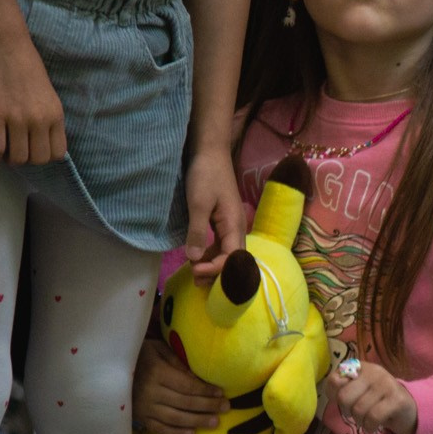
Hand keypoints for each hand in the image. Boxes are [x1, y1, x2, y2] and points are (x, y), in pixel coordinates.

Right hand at [0, 36, 66, 165]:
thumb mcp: (48, 94)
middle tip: (16, 149)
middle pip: (37, 160)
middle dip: (26, 159)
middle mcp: (40, 120)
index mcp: (56, 114)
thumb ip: (48, 117)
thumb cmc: (26, 65)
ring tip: (3, 148)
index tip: (34, 149)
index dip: (44, 156)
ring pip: (17, 159)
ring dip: (9, 159)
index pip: (57, 154)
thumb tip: (42, 141)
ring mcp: (17, 119)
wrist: (4, 45)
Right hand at [133, 336, 227, 433]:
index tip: (221, 393)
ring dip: (197, 421)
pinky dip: (176, 433)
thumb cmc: (138, 354)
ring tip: (214, 423)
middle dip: (208, 406)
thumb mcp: (158, 350)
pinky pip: (159, 429)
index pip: (187, 385)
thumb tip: (198, 379)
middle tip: (226, 408)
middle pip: (185, 403)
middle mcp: (150, 392)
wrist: (107, 367)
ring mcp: (144, 407)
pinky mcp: (139, 418)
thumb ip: (178, 363)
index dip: (206, 391)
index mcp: (157, 372)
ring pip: (175, 419)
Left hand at [183, 145, 245, 280]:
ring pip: (227, 254)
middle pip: (233, 260)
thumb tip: (195, 259)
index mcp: (234, 225)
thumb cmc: (206, 175)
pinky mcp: (223, 222)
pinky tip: (198, 259)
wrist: (211, 152)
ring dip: (213, 266)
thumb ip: (198, 231)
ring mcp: (231, 225)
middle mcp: (237, 228)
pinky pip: (221, 245)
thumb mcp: (198, 203)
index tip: (195, 270)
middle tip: (196, 280)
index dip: (216, 269)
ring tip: (195, 275)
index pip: (232, 258)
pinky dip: (211, 255)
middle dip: (217, 273)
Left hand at [333, 359, 417, 433]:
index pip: (334, 380)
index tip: (345, 402)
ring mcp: (387, 384)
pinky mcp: (397, 399)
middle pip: (344, 397)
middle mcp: (374, 371)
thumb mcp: (357, 391)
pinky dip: (370, 427)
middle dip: (347, 411)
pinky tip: (373, 427)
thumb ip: (341, 387)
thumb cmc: (376, 401)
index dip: (334, 396)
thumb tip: (334, 388)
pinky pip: (373, 417)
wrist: (407, 410)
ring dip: (360, 422)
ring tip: (366, 421)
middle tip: (356, 414)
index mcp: (361, 367)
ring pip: (359, 410)